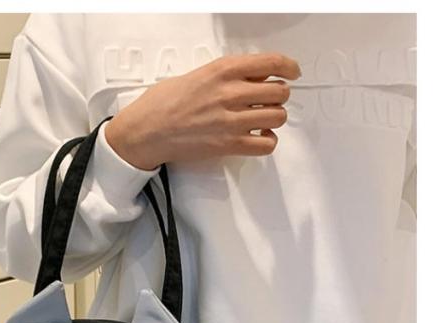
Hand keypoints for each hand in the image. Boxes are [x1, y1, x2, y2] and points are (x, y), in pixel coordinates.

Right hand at [105, 52, 300, 168]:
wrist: (146, 132)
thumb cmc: (163, 104)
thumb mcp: (196, 75)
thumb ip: (225, 76)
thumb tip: (250, 80)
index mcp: (223, 70)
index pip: (272, 63)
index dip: (288, 68)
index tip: (291, 73)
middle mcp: (231, 93)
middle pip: (279, 92)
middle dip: (279, 97)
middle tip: (269, 102)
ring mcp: (231, 121)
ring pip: (277, 118)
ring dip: (274, 119)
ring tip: (262, 121)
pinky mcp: (228, 145)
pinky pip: (266, 144)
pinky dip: (267, 141)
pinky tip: (258, 138)